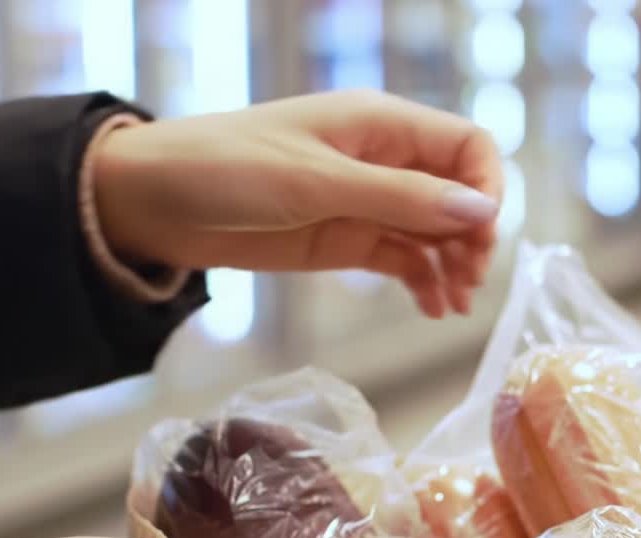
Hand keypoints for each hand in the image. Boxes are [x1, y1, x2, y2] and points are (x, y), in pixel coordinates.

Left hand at [93, 90, 503, 317]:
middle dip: (473, 237)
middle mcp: (383, 161)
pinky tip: (432, 308)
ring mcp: (367, 203)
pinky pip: (404, 259)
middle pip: (458, 195)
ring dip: (453, 266)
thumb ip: (401, 198)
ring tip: (453, 305)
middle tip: (469, 281)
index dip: (487, 187)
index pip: (466, 146)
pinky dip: (424, 282)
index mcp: (380, 125)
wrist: (152, 203)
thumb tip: (481, 211)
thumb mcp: (318, 182)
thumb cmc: (228, 170)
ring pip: (436, 232)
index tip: (483, 234)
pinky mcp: (347, 240)